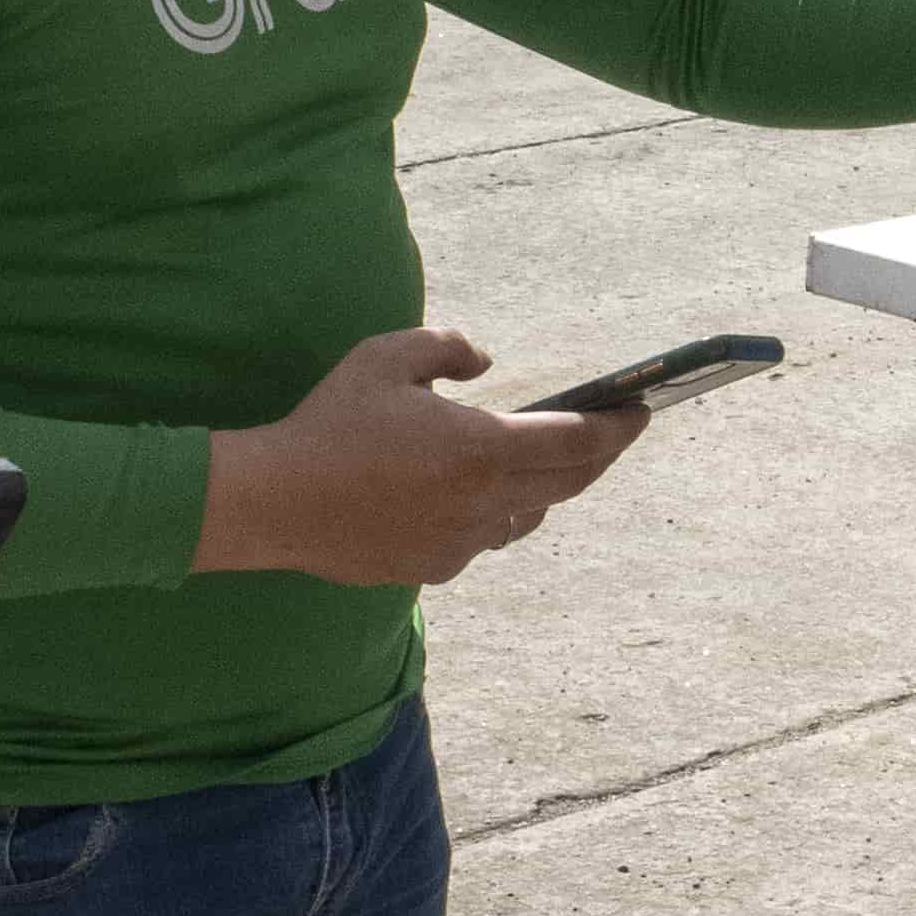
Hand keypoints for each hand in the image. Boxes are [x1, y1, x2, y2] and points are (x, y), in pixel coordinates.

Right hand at [196, 326, 644, 586]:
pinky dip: (492, 511)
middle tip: (614, 432)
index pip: (579, 443)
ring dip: (544, 486)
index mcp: (482, 449)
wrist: (275, 502)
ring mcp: (463, 542)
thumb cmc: (331, 423)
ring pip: (528, 513)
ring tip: (543, 459)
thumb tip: (485, 363)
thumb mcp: (385, 357)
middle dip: (600, 455)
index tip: (640, 410)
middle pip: (570, 483)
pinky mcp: (437, 567)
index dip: (618, 426)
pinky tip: (472, 492)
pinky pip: (484, 537)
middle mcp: (485, 502)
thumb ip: (446, 348)